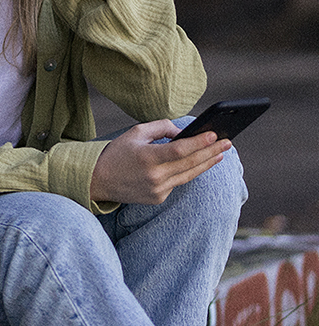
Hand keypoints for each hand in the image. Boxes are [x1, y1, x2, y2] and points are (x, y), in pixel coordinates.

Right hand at [89, 120, 230, 204]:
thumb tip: (183, 132)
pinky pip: (178, 182)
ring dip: (206, 164)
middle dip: (211, 152)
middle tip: (227, 143)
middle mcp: (154, 176)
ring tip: (220, 154)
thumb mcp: (135, 133)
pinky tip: (197, 164)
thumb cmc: (117, 153)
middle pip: (190, 163)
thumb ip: (161, 128)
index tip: (215, 134)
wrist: (98, 180)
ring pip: (189, 175)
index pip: (180, 150)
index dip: (199, 142)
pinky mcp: (158, 198)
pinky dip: (187, 172)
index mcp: (147, 157)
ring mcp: (158, 189)